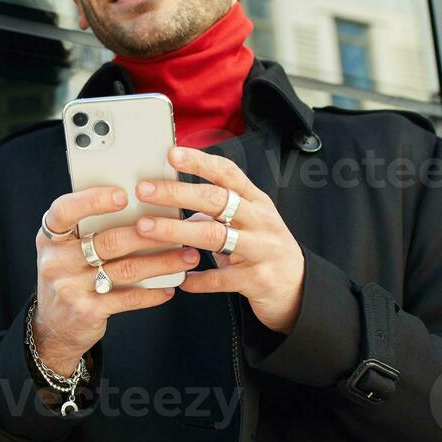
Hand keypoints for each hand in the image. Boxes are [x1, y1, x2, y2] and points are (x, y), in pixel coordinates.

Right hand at [32, 186, 197, 376]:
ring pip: (125, 269)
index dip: (93, 200)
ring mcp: (69, 288)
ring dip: (161, 262)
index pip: (65, 210)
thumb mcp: (66, 250)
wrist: (53, 327)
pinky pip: (127, 298)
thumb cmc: (69, 276)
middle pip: (108, 241)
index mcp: (50, 237)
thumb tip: (143, 210)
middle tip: (178, 228)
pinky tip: (169, 287)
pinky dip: (152, 293)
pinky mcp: (86, 311)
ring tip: (187, 257)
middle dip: (149, 234)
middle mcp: (56, 261)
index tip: (124, 196)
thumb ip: (89, 230)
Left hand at [131, 145, 305, 334]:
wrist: (298, 287)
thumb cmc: (264, 248)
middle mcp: (261, 221)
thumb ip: (216, 210)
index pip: (228, 174)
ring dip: (176, 230)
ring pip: (214, 236)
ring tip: (146, 228)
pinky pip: (221, 279)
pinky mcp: (257, 280)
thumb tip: (173, 197)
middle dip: (177, 193)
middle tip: (144, 190)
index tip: (171, 154)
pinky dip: (198, 280)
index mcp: (257, 201)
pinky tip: (180, 279)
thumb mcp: (247, 222)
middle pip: (217, 200)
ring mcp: (261, 250)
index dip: (200, 162)